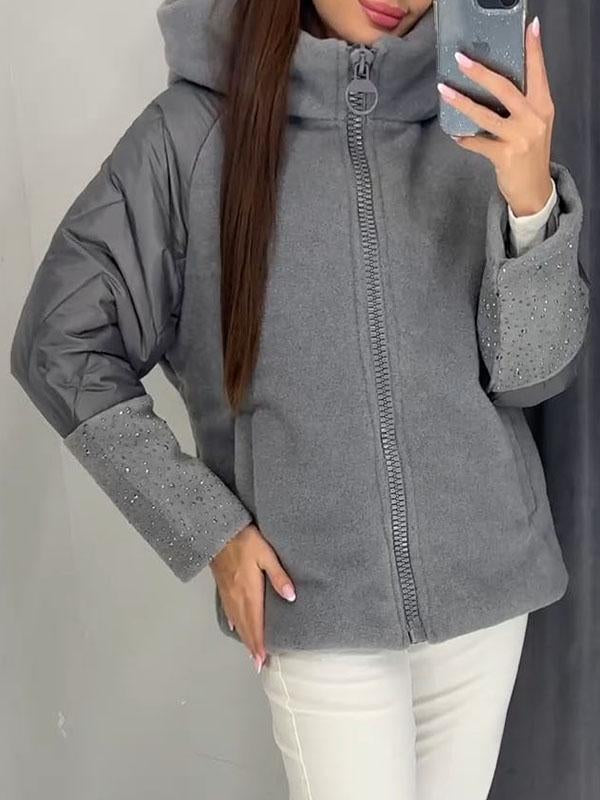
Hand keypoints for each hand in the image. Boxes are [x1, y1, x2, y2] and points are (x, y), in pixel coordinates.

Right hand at [209, 523, 295, 672]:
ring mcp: (228, 592)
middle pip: (246, 626)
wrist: (218, 530)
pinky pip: (228, 609)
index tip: (263, 660)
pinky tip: (235, 627)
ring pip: (237, 620)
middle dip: (252, 646)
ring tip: (250, 652)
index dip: (260, 642)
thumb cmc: (245, 540)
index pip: (256, 622)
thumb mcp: (266, 554)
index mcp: (249, 591)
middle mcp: (237, 596)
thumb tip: (291, 597)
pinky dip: (233, 621)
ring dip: (244, 637)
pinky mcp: (223, 585)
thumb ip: (278, 575)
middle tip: (258, 664)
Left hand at [437, 15, 553, 216]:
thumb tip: (494, 83)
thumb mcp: (535, 124)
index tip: (530, 26)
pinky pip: (477, 142)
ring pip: (485, 114)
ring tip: (444, 90)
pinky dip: (464, 139)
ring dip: (461, 102)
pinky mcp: (505, 156)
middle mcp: (534, 119)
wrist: (534, 191)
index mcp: (543, 106)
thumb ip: (523, 104)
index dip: (534, 49)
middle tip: (461, 60)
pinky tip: (455, 135)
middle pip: (505, 87)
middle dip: (481, 72)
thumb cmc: (531, 153)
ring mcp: (520, 138)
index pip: (538, 72)